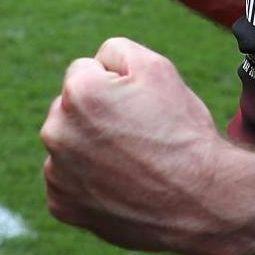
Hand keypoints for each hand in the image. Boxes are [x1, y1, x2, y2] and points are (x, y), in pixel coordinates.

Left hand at [40, 37, 235, 254]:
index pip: (86, 71)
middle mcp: (56, 131)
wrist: (199, 204)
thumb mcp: (159, 69)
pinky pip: (69, 180)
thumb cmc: (181, 134)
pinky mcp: (61, 205)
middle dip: (98, 115)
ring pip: (70, 144)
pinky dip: (89, 182)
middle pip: (73, 108)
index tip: (141, 108)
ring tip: (133, 163)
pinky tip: (121, 186)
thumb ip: (116, 50)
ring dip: (91, 148)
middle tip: (139, 137)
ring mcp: (56, 172)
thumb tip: (94, 62)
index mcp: (78, 92)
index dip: (118, 86)